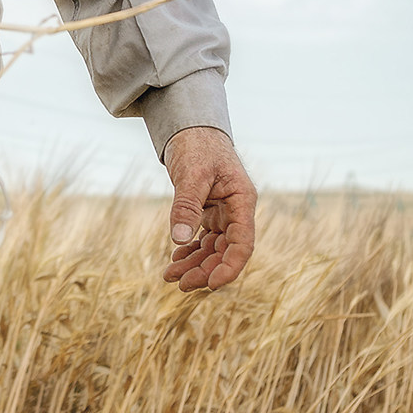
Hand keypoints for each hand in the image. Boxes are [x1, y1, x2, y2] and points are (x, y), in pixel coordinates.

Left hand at [162, 126, 255, 291]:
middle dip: (204, 270)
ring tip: (170, 276)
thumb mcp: (191, 174)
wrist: (191, 127)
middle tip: (179, 284)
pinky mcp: (210, 211)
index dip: (229, 267)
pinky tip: (176, 259)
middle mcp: (236, 210)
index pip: (243, 244)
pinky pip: (203, 238)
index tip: (210, 285)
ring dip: (194, 264)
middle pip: (226, 251)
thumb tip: (180, 240)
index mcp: (242, 201)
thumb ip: (187, 206)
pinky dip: (190, 250)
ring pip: (213, 248)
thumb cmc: (197, 145)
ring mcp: (224, 212)